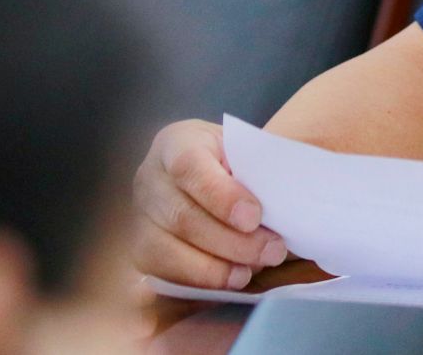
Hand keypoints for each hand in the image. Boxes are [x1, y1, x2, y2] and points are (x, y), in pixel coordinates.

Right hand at [131, 119, 287, 289]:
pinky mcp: (140, 249)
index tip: (255, 217)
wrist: (205, 172)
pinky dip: (201, 280)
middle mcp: (148, 178)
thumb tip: (284, 202)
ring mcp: (138, 215)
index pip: (189, 167)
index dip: (222, 196)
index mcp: (176, 143)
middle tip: (273, 250)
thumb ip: (257, 170)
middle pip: (182, 216)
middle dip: (232, 241)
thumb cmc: (231, 160)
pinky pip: (163, 272)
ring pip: (168, 249)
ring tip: (253, 269)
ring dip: (217, 266)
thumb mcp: (244, 150)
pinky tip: (232, 278)